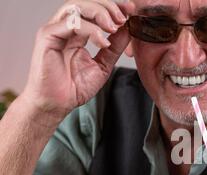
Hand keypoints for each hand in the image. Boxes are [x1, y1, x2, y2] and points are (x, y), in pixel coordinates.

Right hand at [22, 0, 134, 119]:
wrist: (57, 105)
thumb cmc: (74, 88)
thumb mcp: (103, 65)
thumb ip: (114, 47)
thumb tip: (128, 30)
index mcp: (77, 32)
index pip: (95, 10)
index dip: (113, 7)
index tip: (131, 11)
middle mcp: (65, 28)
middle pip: (86, 3)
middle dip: (108, 6)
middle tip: (124, 18)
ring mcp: (55, 30)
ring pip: (76, 6)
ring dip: (99, 13)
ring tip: (114, 27)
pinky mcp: (47, 37)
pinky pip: (70, 23)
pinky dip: (90, 29)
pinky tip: (102, 42)